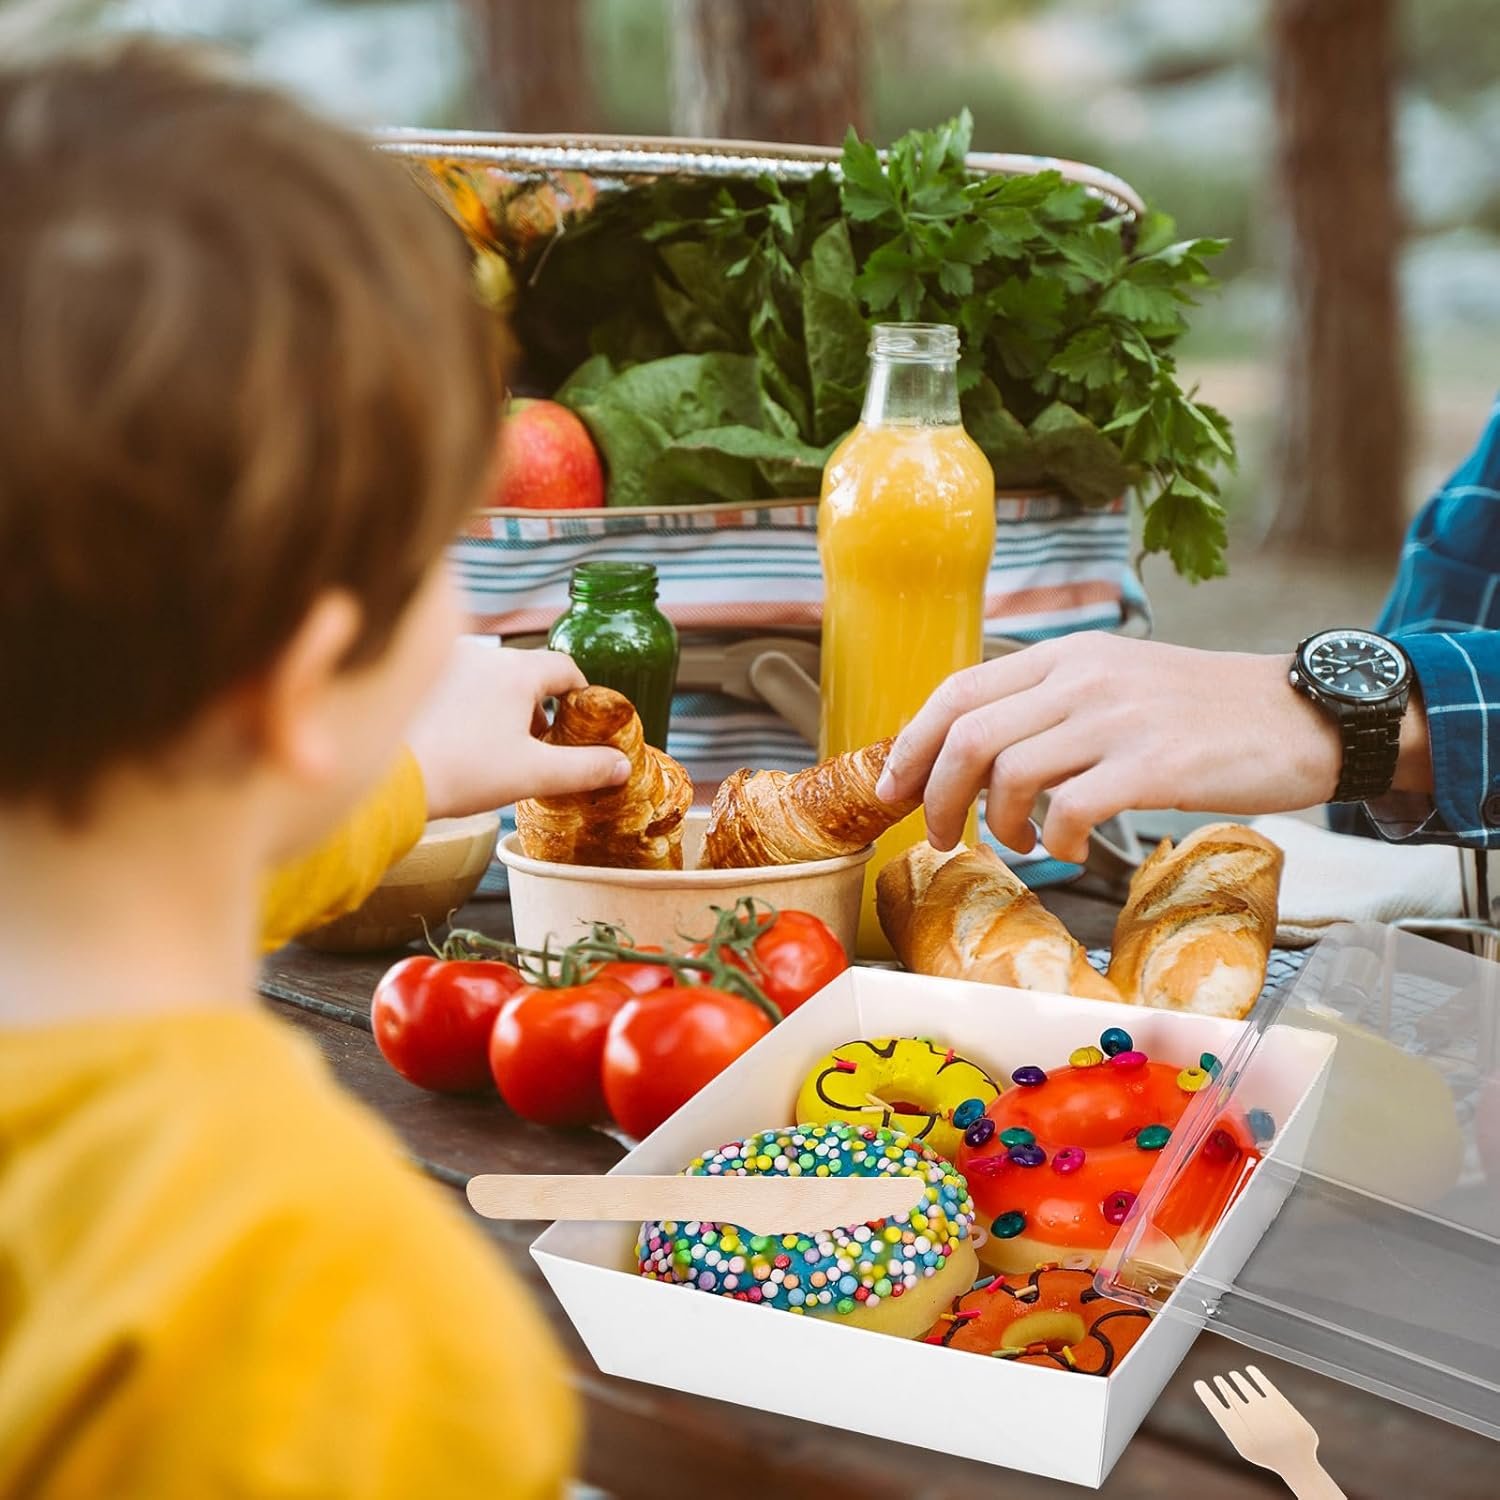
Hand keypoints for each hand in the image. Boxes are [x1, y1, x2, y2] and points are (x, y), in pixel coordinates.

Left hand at [408, 641, 629, 819]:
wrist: (393, 778)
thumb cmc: (464, 772)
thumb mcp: (534, 774)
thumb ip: (585, 768)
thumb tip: (621, 765)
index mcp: (517, 671)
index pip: (565, 668)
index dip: (581, 695)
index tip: (582, 721)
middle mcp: (483, 656)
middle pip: (528, 673)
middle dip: (540, 706)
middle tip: (540, 743)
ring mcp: (448, 663)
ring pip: (492, 678)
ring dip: (505, 704)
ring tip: (501, 745)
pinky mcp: (421, 679)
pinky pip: (460, 683)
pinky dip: (473, 704)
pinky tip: (464, 739)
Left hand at [876, 635, 1343, 863]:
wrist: (1304, 714)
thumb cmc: (1203, 712)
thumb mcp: (1116, 681)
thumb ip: (1050, 703)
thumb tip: (974, 750)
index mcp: (1066, 655)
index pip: (958, 691)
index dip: (913, 744)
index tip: (895, 789)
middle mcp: (1083, 677)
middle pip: (968, 735)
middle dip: (938, 796)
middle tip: (944, 837)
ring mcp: (1119, 718)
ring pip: (1009, 772)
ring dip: (996, 824)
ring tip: (1021, 844)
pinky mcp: (1156, 764)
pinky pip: (1071, 808)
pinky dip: (1056, 840)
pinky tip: (1070, 849)